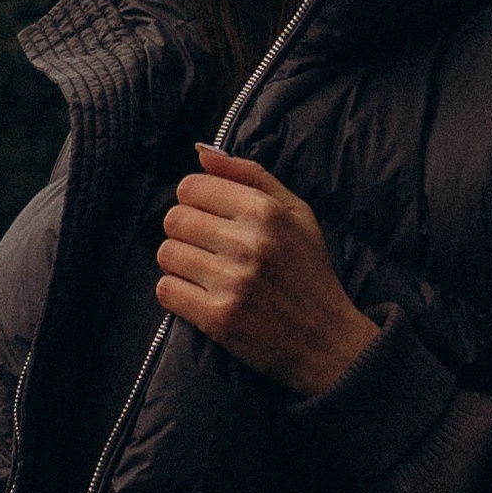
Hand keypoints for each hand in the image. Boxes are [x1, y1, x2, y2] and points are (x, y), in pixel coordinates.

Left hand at [156, 148, 381, 398]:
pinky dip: (176, 291)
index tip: (207, 216)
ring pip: (166, 253)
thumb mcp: (296, 212)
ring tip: (203, 270)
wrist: (325, 340)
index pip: (192, 187)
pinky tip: (198, 294)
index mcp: (266, 212)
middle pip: (175, 219)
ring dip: (178, 262)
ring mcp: (232, 282)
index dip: (194, 200)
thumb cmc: (308, 270)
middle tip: (205, 246)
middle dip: (184, 231)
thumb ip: (249, 175)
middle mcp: (248, 244)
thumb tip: (201, 152)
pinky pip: (166, 290)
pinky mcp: (219, 318)